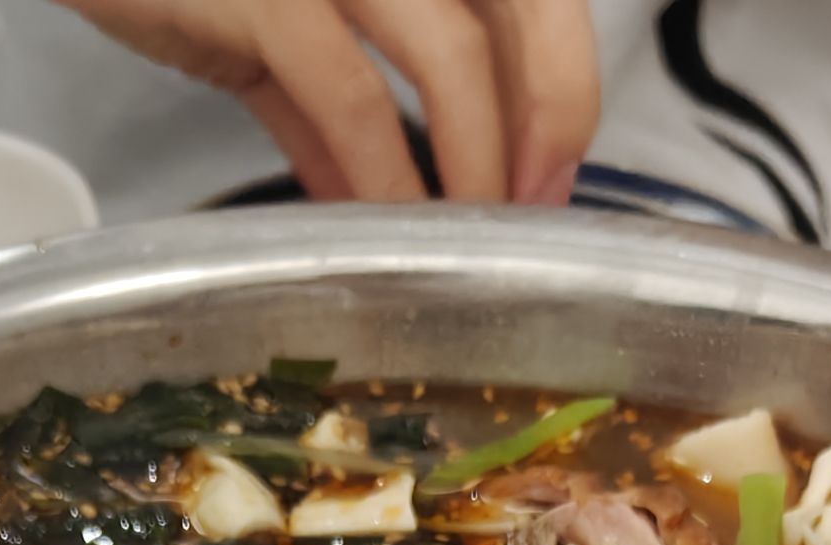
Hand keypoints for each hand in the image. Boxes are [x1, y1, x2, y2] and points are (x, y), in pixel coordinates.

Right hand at [50, 0, 601, 206]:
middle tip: (532, 205)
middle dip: (546, 116)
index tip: (551, 166)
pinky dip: (379, 175)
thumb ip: (330, 93)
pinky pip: (350, 98)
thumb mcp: (272, 18)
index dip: (558, 78)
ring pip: (453, 58)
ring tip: (468, 235)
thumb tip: (373, 186)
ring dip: (474, 162)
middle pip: (515, 11)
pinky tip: (385, 228)